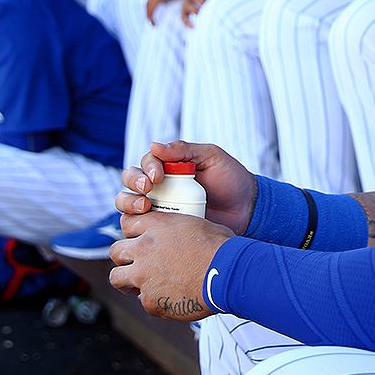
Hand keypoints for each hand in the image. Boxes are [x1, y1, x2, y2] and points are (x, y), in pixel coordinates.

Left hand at [108, 211, 230, 321]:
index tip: (140, 240)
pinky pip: (143, 300)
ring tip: (143, 285)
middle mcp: (144, 248)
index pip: (127, 224)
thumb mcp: (196, 224)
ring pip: (117, 278)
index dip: (132, 234)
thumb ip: (176, 229)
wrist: (227, 274)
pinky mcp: (150, 300)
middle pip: (116, 251)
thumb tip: (178, 235)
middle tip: (137, 265)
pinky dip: (155, 301)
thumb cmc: (221, 248)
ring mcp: (143, 275)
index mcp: (156, 225)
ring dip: (128, 282)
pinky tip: (172, 298)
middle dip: (124, 258)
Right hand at [116, 140, 256, 234]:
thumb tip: (154, 145)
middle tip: (147, 189)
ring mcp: (160, 208)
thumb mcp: (211, 157)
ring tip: (145, 207)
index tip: (158, 176)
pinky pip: (140, 228)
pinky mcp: (163, 229)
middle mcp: (160, 186)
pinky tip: (150, 227)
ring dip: (129, 203)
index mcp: (169, 166)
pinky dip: (137, 226)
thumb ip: (185, 149)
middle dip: (133, 183)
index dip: (147, 167)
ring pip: (128, 204)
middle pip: (130, 181)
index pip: (146, 162)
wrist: (246, 210)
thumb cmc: (230, 179)